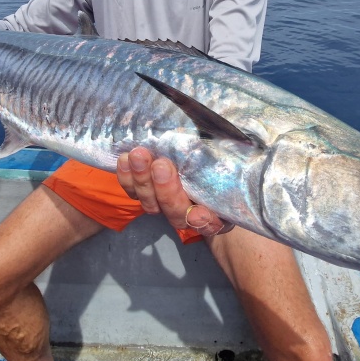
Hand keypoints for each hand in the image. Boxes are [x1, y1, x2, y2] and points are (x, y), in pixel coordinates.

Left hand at [117, 147, 233, 237]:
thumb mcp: (231, 158)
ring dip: (143, 180)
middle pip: (176, 213)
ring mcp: (165, 205)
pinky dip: (126, 176)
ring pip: (151, 203)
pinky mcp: (146, 193)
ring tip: (139, 155)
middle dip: (167, 191)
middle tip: (162, 166)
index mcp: (217, 211)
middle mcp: (190, 215)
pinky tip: (125, 158)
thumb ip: (231, 153)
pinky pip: (133, 191)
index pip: (211, 223)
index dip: (204, 220)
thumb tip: (235, 137)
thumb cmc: (221, 159)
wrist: (200, 156)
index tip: (199, 213)